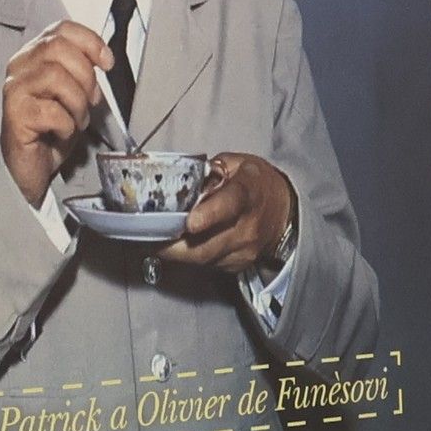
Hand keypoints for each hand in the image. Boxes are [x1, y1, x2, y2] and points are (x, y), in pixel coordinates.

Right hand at [0, 20, 113, 207]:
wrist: (30, 166)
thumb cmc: (51, 129)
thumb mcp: (73, 92)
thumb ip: (81, 70)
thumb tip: (103, 59)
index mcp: (33, 56)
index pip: (61, 29)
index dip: (90, 41)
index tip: (107, 62)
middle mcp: (19, 67)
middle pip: (58, 48)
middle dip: (85, 75)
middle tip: (91, 99)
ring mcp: (14, 90)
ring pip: (56, 77)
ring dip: (77, 103)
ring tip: (75, 120)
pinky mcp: (15, 115)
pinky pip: (52, 111)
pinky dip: (67, 125)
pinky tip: (61, 133)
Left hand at [159, 153, 293, 272]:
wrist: (285, 212)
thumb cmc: (257, 184)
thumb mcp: (237, 164)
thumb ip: (208, 171)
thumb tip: (181, 181)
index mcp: (248, 193)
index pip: (229, 205)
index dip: (209, 215)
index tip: (189, 223)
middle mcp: (247, 227)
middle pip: (206, 246)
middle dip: (172, 244)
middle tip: (145, 236)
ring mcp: (242, 251)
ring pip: (201, 260)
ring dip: (174, 253)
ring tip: (152, 241)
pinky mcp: (236, 266)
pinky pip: (205, 265)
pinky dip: (186, 257)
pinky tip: (174, 246)